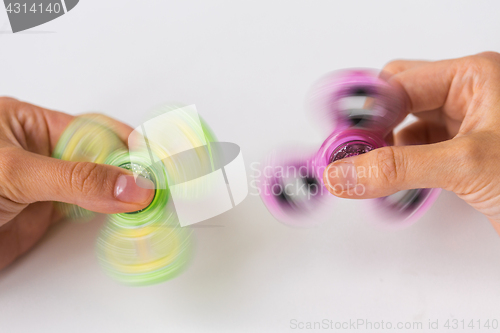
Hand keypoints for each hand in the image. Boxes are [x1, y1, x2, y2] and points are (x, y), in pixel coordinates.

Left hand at [0, 98, 153, 268]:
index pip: (93, 129)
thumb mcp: (15, 171)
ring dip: (124, 197)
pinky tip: (128, 218)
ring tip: (152, 204)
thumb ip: (76, 179)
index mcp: (32, 125)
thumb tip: (130, 185)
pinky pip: (88, 215)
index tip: (154, 163)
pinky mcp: (47, 219)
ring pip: (98, 188)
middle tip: (159, 186)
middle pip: (101, 158)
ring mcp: (47, 188)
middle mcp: (43, 155)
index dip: (127, 144)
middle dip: (131, 171)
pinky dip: (112, 219)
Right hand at [323, 52, 499, 233]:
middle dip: (371, 127)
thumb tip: (347, 172)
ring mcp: (464, 128)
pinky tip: (387, 182)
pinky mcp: (461, 157)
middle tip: (347, 152)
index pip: (399, 82)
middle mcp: (467, 98)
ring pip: (404, 130)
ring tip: (361, 172)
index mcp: (474, 78)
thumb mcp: (468, 165)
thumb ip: (399, 168)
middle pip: (397, 101)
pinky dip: (397, 169)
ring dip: (381, 151)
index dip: (366, 109)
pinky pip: (415, 154)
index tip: (341, 137)